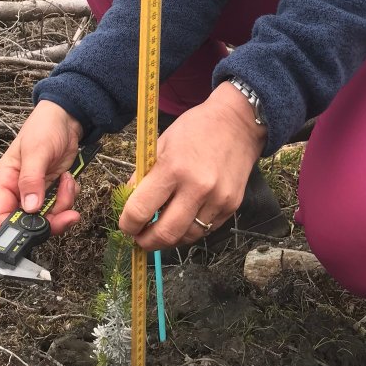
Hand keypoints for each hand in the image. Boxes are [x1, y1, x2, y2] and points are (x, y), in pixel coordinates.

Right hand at [0, 100, 84, 235]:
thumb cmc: (44, 127)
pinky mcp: (52, 190)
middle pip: (28, 222)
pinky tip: (68, 178)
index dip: (15, 229)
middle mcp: (18, 191)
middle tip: (67, 214)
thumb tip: (29, 207)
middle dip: (50, 220)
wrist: (67, 118)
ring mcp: (37, 192)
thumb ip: (31, 180)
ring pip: (48, 216)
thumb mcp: (36, 151)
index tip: (36, 230)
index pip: (1, 216)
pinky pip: (61, 206)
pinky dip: (69, 196)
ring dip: (63, 204)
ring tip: (66, 181)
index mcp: (5, 181)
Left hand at [119, 81, 266, 251]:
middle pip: (165, 234)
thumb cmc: (196, 128)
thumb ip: (144, 175)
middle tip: (140, 238)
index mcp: (173, 168)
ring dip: (170, 238)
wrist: (238, 122)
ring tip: (162, 228)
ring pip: (187, 237)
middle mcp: (197, 187)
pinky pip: (206, 230)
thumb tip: (130, 203)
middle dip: (146, 242)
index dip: (128, 224)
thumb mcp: (162, 143)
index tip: (126, 225)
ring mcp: (217, 199)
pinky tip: (184, 218)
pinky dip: (191, 229)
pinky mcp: (232, 206)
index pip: (141, 210)